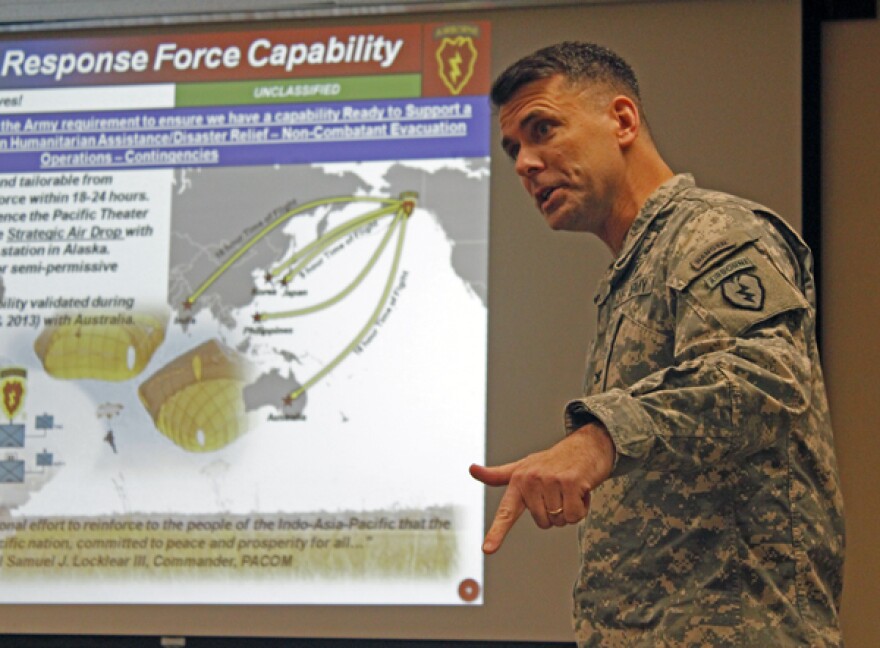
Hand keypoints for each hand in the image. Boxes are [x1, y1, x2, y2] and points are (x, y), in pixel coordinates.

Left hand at [469, 423, 614, 553]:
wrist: (586, 445)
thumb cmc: (553, 460)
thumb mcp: (523, 466)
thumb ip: (499, 475)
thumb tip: (472, 469)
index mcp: (517, 480)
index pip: (506, 511)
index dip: (496, 532)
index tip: (488, 549)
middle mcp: (531, 480)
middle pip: (543, 522)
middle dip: (556, 513)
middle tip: (559, 492)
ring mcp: (550, 480)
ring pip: (560, 520)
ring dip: (570, 509)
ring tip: (570, 489)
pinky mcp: (570, 482)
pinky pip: (575, 515)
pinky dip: (582, 508)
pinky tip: (581, 490)